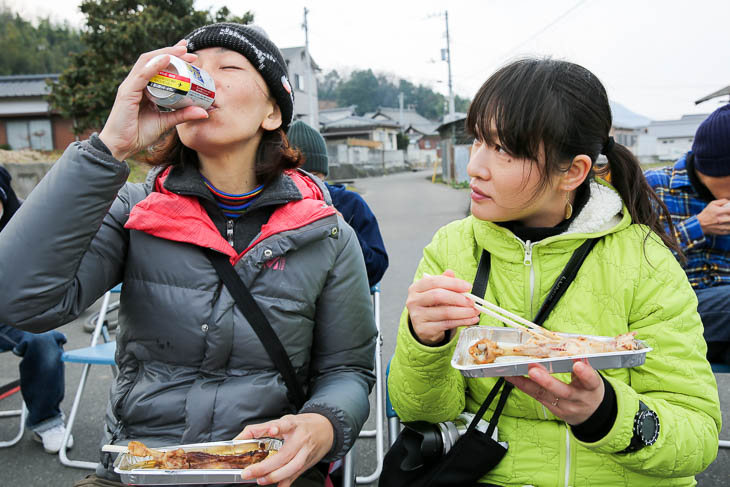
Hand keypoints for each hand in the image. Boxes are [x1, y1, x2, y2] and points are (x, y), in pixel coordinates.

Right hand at [99, 40, 208, 160]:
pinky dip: (154, 66)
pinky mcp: (127, 93)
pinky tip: (166, 59)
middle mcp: (136, 83)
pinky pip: (142, 75)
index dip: (173, 58)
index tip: (190, 56)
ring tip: (181, 50)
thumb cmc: (139, 133)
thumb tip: (204, 112)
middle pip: (153, 60)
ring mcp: (130, 86)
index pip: (158, 67)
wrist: (121, 146)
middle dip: (171, 51)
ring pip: (147, 62)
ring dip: (165, 54)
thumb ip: (183, 114)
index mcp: (144, 88)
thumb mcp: (166, 122)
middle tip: (189, 49)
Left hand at [235, 413, 333, 485]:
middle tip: (249, 472)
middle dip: (266, 466)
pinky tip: (278, 485)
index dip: (278, 427)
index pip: (286, 424)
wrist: (325, 429)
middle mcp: (301, 439)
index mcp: (294, 425)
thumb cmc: (301, 425)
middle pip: (285, 454)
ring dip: (275, 476)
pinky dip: (286, 482)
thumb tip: (238, 439)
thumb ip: (260, 429)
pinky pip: (296, 475)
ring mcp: (305, 452)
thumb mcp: (283, 420)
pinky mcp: (307, 463)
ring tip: (260, 480)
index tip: (272, 429)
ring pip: (293, 467)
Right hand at [407, 270, 479, 344]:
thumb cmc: (431, 305)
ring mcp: (417, 316)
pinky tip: (471, 319)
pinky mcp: (424, 329)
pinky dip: (462, 321)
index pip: (435, 281)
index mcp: (416, 288)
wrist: (423, 326)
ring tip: (475, 311)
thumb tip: (451, 273)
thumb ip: (444, 281)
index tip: (468, 286)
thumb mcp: (435, 291)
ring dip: (464, 312)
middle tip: (472, 301)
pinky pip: (447, 324)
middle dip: (458, 298)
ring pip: (445, 312)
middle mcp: (414, 301)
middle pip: (438, 296)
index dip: (453, 283)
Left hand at [505, 360, 603, 424]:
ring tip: (514, 373)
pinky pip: (537, 397)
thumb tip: (561, 340)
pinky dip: (524, 386)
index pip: (591, 381)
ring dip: (527, 383)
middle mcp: (578, 399)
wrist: (591, 413)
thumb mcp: (591, 376)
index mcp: (592, 388)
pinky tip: (513, 378)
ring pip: (545, 395)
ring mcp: (565, 406)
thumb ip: (580, 361)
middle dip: (547, 381)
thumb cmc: (589, 388)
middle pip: (563, 391)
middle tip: (533, 370)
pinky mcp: (553, 409)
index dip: (585, 374)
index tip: (577, 364)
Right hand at [696, 199, 729, 235]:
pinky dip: (729, 227)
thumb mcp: (712, 204)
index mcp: (718, 212)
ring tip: (727, 219)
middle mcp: (721, 220)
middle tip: (728, 215)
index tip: (729, 210)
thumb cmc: (706, 213)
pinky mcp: (722, 232)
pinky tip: (727, 224)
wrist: (699, 224)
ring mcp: (722, 227)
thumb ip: (723, 201)